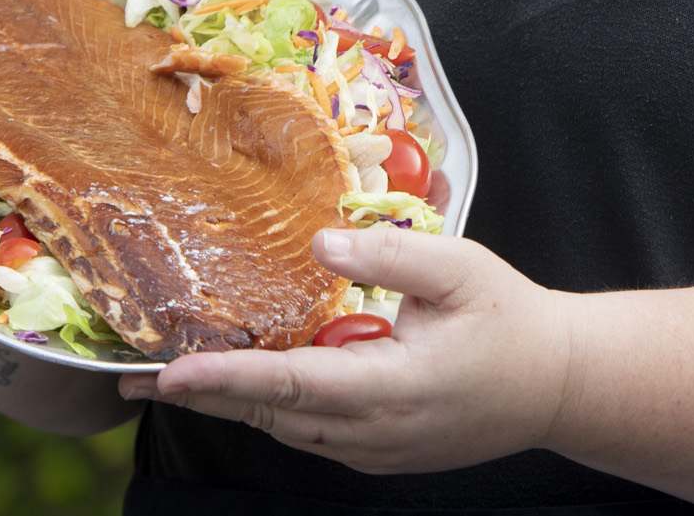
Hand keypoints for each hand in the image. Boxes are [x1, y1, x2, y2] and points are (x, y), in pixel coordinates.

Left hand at [118, 227, 577, 475]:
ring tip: (175, 378)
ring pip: (286, 428)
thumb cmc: (511, 319)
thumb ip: (389, 255)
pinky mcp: (380, 452)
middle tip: (134, 380)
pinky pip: (312, 432)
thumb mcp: (461, 268)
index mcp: (390, 387)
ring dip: (234, 402)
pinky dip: (273, 408)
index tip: (171, 374)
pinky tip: (248, 381)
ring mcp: (375, 451)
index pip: (290, 384)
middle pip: (271, 415)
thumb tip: (319, 241)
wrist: (558, 383)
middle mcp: (373, 432)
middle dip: (203, 396)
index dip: (225, 379)